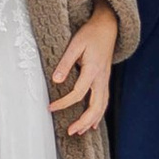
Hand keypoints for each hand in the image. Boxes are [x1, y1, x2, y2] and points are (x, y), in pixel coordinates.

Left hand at [49, 4, 117, 137]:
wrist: (108, 27)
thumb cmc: (90, 34)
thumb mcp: (75, 44)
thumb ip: (65, 63)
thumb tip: (55, 80)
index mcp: (93, 70)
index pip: (78, 93)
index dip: (63, 103)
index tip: (50, 108)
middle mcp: (101, 79)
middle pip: (95, 107)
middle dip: (83, 122)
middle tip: (70, 131)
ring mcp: (105, 80)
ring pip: (102, 107)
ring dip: (91, 121)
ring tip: (80, 132)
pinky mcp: (105, 80)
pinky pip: (104, 101)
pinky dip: (99, 114)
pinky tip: (93, 123)